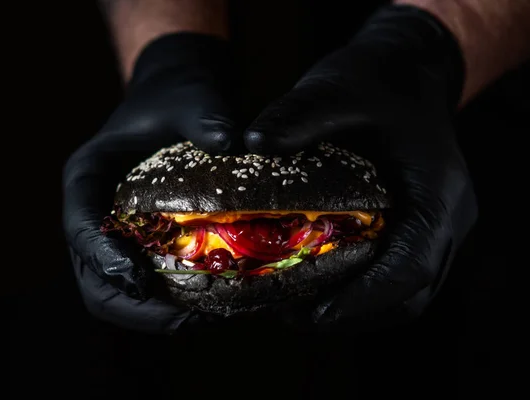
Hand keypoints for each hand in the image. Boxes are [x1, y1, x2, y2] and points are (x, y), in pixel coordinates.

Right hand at [63, 33, 237, 332]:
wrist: (180, 97)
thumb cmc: (178, 96)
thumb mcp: (192, 99)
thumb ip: (207, 118)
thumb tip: (234, 144)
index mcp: (86, 178)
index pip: (81, 227)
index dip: (104, 259)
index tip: (141, 281)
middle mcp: (93, 213)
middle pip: (92, 277)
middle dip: (134, 307)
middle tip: (186, 321)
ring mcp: (115, 234)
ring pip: (115, 292)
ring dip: (153, 316)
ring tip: (204, 322)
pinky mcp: (141, 245)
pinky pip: (145, 284)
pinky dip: (170, 303)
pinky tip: (210, 305)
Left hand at [243, 5, 477, 330]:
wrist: (408, 72)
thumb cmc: (379, 80)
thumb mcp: (337, 87)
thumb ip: (298, 115)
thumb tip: (250, 144)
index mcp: (438, 193)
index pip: (412, 267)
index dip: (364, 299)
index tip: (314, 313)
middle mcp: (446, 220)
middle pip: (409, 295)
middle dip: (352, 314)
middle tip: (292, 316)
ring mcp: (434, 229)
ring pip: (404, 295)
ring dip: (354, 310)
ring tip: (296, 309)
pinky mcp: (415, 230)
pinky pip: (394, 277)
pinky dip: (357, 291)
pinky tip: (315, 284)